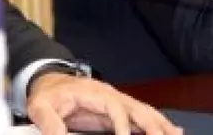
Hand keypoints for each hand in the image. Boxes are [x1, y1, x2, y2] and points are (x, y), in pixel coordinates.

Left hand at [27, 73, 182, 134]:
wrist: (49, 82)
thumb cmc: (47, 94)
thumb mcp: (39, 107)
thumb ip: (49, 123)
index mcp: (92, 93)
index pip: (114, 106)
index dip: (122, 124)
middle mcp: (109, 95)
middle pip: (136, 107)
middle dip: (151, 124)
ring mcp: (116, 101)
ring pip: (144, 111)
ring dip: (160, 124)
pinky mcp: (119, 110)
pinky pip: (141, 116)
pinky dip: (158, 123)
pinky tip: (173, 131)